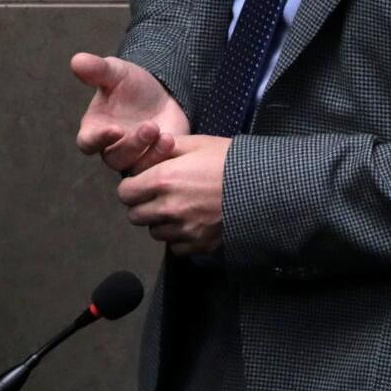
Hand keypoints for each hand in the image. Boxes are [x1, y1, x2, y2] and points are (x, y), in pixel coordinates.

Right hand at [72, 52, 190, 174]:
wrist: (161, 94)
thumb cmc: (131, 85)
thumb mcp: (116, 72)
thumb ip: (97, 69)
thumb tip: (76, 60)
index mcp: (94, 129)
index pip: (87, 142)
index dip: (98, 139)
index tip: (115, 129)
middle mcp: (111, 148)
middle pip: (114, 158)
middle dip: (133, 144)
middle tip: (150, 126)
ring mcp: (133, 158)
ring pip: (135, 167)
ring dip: (149, 153)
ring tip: (163, 134)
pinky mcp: (154, 162)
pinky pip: (155, 169)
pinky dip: (163, 156)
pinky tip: (171, 139)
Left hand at [117, 134, 228, 255]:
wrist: (266, 187)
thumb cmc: (230, 161)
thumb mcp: (196, 144)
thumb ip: (165, 148)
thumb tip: (146, 151)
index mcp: (163, 180)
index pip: (125, 193)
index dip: (132, 187)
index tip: (142, 183)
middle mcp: (168, 208)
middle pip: (135, 216)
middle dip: (142, 205)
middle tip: (158, 196)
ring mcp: (184, 230)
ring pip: (155, 232)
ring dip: (160, 222)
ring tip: (178, 208)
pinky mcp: (200, 245)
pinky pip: (176, 247)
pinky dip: (179, 238)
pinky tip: (192, 222)